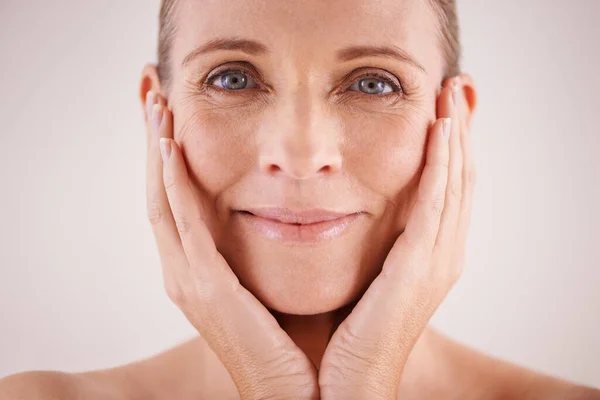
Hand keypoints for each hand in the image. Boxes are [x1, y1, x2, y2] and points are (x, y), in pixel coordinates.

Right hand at [144, 92, 318, 399]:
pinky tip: (172, 146)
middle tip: (151, 94)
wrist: (295, 395)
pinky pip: (184, 224)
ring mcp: (189, 281)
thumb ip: (260, 251)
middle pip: (158, 193)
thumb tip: (285, 214)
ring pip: (162, 201)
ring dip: (158, 151)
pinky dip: (174, 183)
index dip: (167, 157)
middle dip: (153, 142)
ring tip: (156, 104)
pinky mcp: (205, 288)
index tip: (169, 115)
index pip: (174, 202)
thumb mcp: (268, 285)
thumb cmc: (290, 342)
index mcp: (199, 273)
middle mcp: (183, 273)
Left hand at [318, 76, 474, 398]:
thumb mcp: (357, 278)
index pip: (444, 192)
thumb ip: (363, 246)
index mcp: (425, 259)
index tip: (439, 110)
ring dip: (455, 137)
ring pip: (455, 183)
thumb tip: (338, 213)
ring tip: (450, 95)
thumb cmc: (340, 335)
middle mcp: (441, 255)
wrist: (340, 387)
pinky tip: (442, 129)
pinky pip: (439, 200)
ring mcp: (437, 260)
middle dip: (458, 134)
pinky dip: (444, 162)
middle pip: (458, 181)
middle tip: (453, 89)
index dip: (446, 151)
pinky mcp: (423, 265)